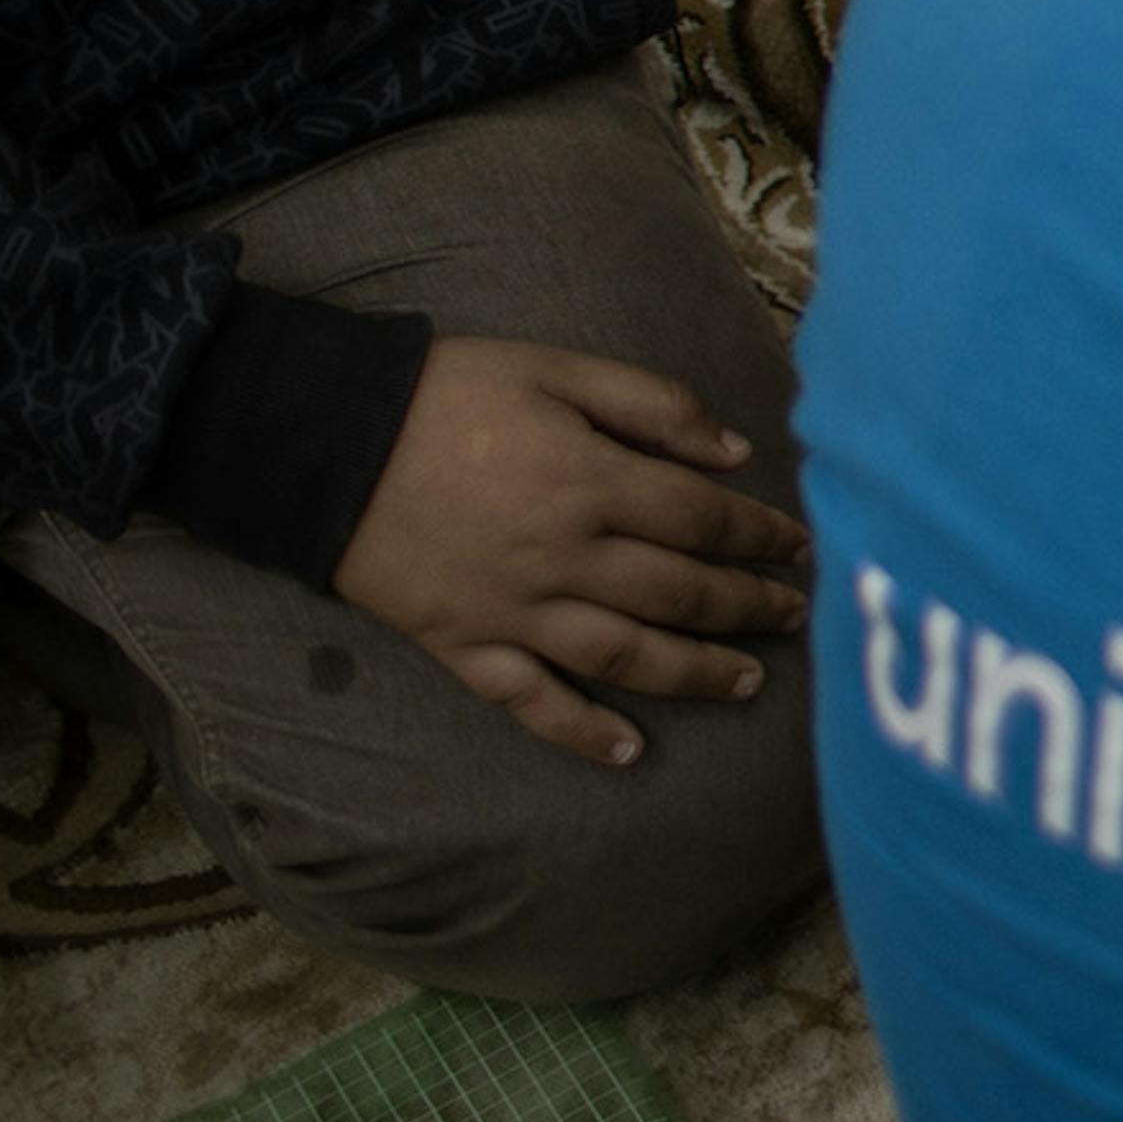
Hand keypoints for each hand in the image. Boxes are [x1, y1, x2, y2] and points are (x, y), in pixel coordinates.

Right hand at [328, 336, 808, 767]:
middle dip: (748, 607)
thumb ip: (652, 405)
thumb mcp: (555, 368)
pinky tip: (631, 752)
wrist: (323, 440)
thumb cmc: (446, 393)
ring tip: (749, 682)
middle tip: (794, 615)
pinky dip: (582, 732)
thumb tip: (735, 453)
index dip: (761, 536)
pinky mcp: (463, 645)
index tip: (799, 546)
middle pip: (680, 594)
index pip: (704, 520)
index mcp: (591, 482)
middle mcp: (563, 556)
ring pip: (626, 657)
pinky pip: (531, 702)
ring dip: (696, 674)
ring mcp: (513, 610)